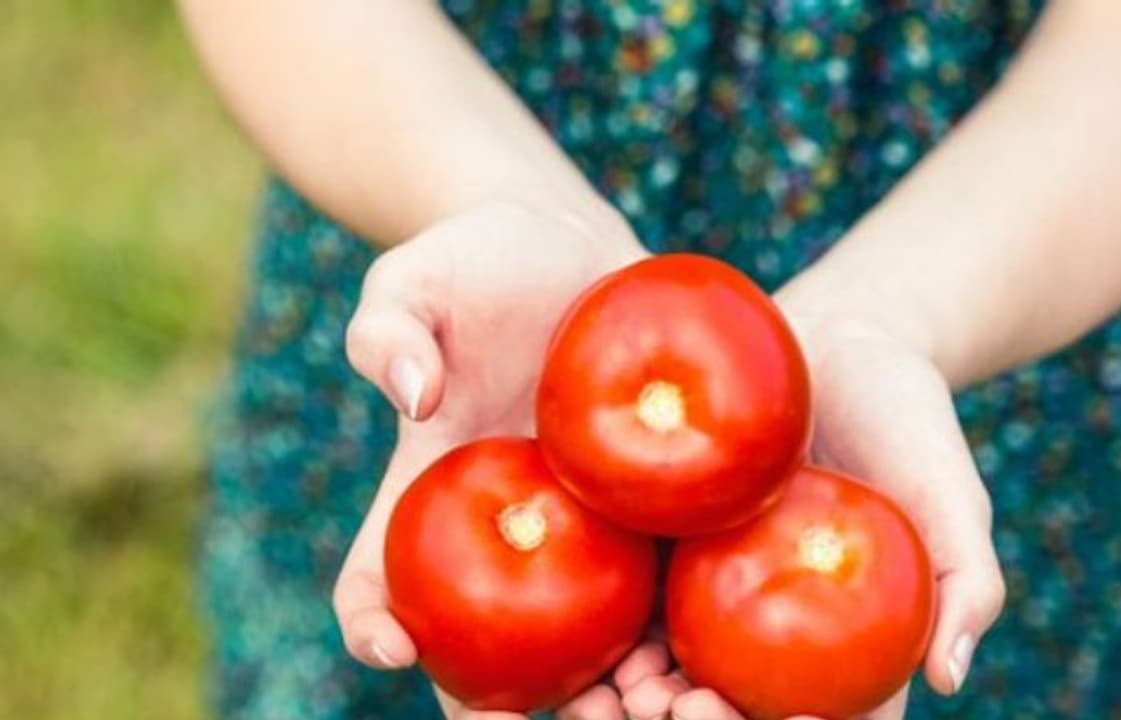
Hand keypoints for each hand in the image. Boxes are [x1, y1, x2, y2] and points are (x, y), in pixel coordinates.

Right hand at [332, 200, 647, 718]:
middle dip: (495, 707)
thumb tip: (413, 395)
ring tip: (642, 707)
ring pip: (582, 644)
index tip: (391, 646)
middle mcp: (504, 531)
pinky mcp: (651, 510)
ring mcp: (581, 529)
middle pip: (484, 647)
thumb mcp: (419, 275)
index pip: (378, 577)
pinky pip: (662, 583)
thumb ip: (391, 327)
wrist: (574, 248)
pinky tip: (709, 652)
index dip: (371, 623)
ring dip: (605, 693)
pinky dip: (678, 632)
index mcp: (430, 491)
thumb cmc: (481, 261)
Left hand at [625, 306, 1004, 719]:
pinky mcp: (668, 552)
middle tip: (679, 711)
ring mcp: (720, 597)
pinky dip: (612, 649)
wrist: (832, 339)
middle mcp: (782, 631)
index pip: (835, 716)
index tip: (783, 719)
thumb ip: (964, 579)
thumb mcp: (950, 493)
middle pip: (743, 709)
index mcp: (853, 638)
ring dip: (645, 705)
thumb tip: (951, 677)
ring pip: (680, 677)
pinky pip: (636, 612)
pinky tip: (594, 656)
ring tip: (626, 696)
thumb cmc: (906, 417)